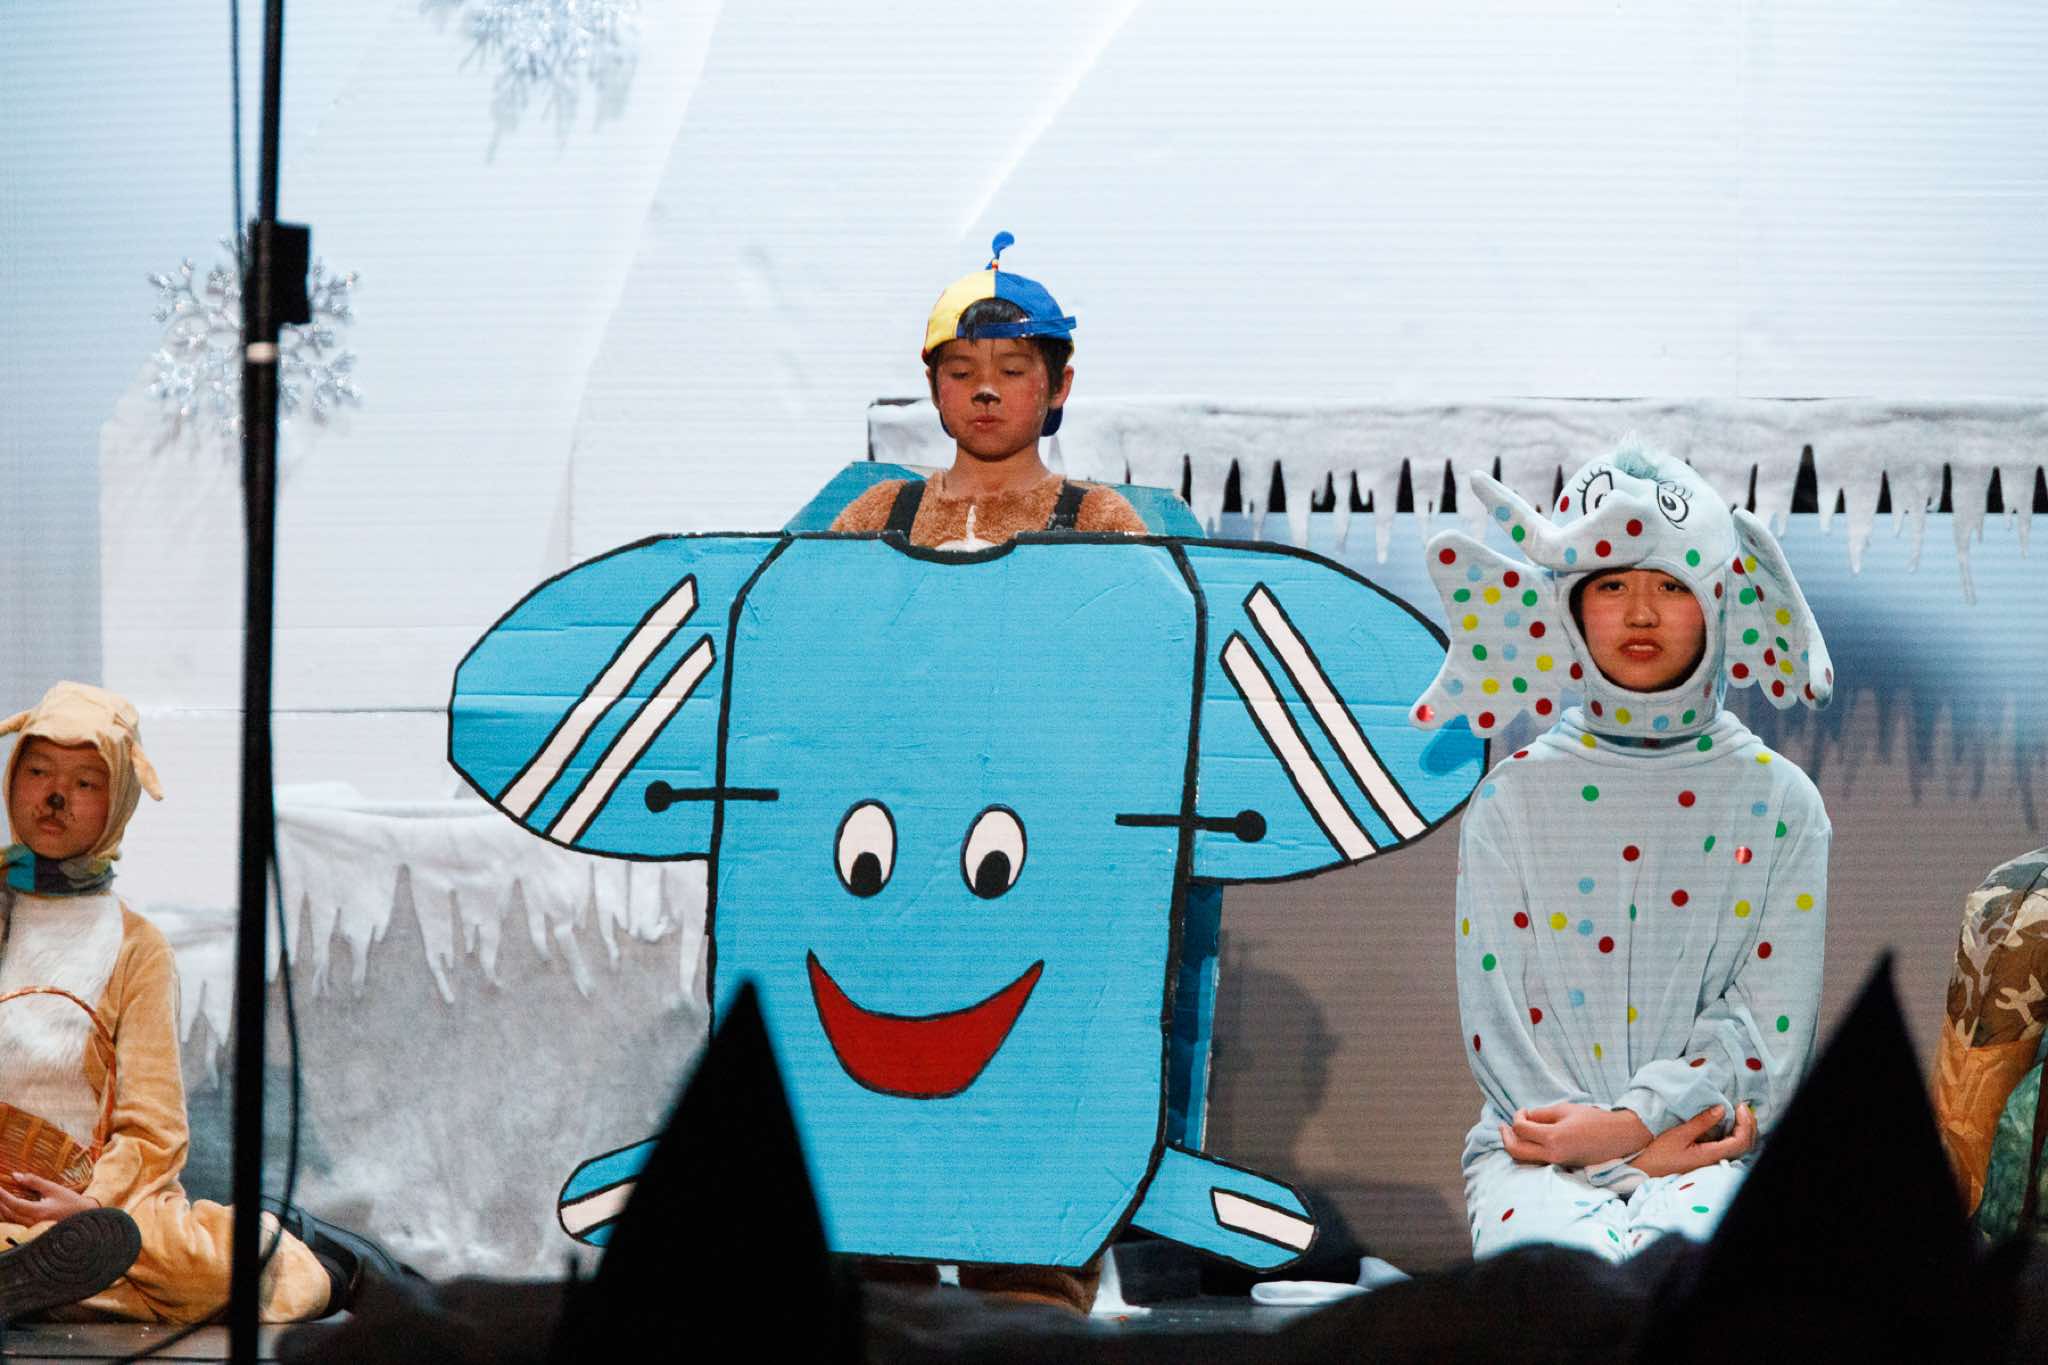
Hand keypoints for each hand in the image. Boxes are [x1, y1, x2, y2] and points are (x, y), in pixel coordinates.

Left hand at [0, 1172, 101, 1224]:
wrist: (84, 1216)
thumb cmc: (71, 1202)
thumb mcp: (54, 1189)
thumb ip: (34, 1182)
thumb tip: (16, 1175)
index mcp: (39, 1212)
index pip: (14, 1204)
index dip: (3, 1196)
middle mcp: (33, 1222)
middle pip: (8, 1213)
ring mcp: (32, 1228)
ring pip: (10, 1219)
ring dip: (2, 1208)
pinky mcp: (33, 1229)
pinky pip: (15, 1221)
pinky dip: (8, 1212)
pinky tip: (6, 1206)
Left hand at [1499, 1103, 1653, 1166]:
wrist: (1620, 1138)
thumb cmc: (1593, 1120)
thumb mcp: (1565, 1110)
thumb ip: (1541, 1115)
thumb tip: (1524, 1119)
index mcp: (1553, 1138)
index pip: (1521, 1130)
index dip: (1516, 1118)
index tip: (1522, 1111)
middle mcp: (1553, 1155)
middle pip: (1515, 1152)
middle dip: (1505, 1138)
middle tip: (1503, 1126)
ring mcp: (1557, 1164)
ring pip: (1524, 1161)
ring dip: (1514, 1147)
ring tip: (1512, 1134)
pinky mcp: (1563, 1168)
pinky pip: (1537, 1163)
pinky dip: (1527, 1154)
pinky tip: (1528, 1142)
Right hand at [1630, 1102, 1756, 1177]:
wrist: (1646, 1170)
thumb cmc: (1659, 1153)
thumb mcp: (1678, 1134)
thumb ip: (1701, 1122)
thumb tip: (1721, 1108)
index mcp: (1710, 1155)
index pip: (1740, 1141)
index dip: (1746, 1123)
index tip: (1739, 1106)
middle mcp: (1715, 1160)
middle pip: (1746, 1145)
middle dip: (1750, 1124)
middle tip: (1743, 1106)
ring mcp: (1713, 1161)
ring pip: (1741, 1147)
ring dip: (1745, 1129)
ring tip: (1739, 1113)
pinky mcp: (1708, 1159)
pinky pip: (1731, 1147)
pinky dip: (1737, 1134)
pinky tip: (1731, 1124)